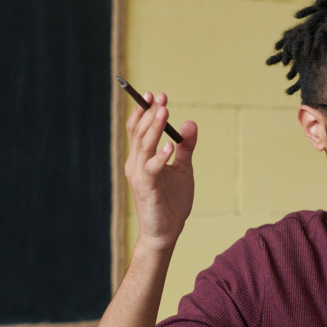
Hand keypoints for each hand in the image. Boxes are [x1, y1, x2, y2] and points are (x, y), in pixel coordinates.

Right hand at [124, 91, 197, 250]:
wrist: (166, 232)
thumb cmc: (172, 202)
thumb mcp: (183, 169)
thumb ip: (186, 147)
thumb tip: (190, 123)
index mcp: (141, 158)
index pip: (138, 129)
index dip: (143, 111)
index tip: (155, 94)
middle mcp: (135, 164)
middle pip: (139, 133)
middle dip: (149, 113)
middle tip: (160, 97)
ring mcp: (140, 176)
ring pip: (143, 146)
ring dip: (153, 128)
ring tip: (163, 111)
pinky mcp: (148, 189)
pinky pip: (152, 169)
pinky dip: (160, 156)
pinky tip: (170, 146)